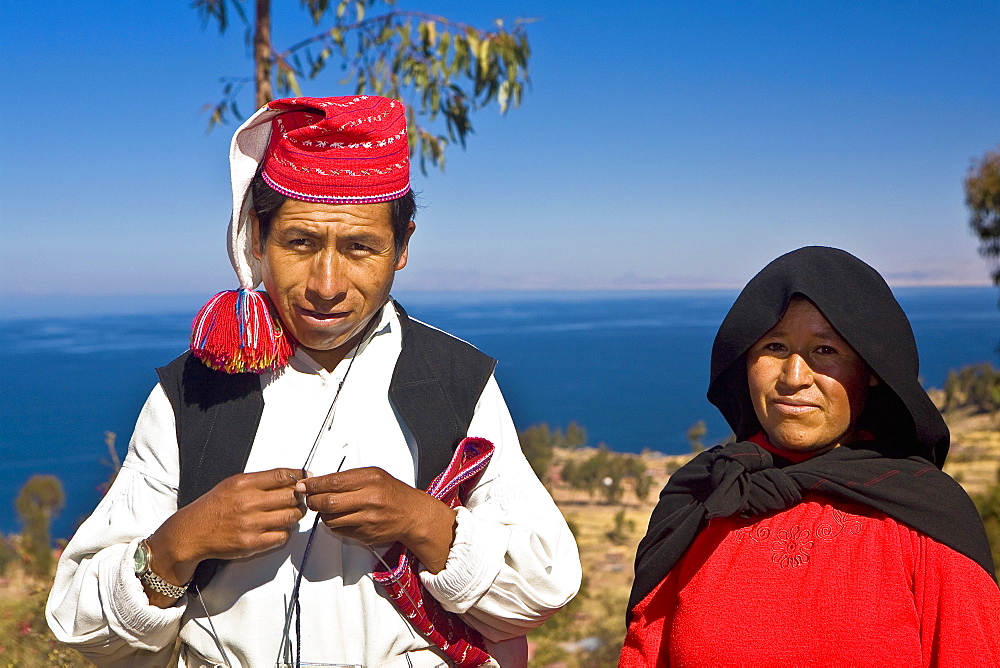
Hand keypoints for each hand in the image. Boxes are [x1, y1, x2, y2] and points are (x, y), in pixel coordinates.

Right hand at [143, 468, 305, 606]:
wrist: (191, 533)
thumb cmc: (212, 508)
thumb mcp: (232, 484)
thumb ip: (259, 481)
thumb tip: (289, 477)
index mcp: (243, 484)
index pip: (282, 476)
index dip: (299, 475)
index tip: (307, 476)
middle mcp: (247, 502)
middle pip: (291, 497)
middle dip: (300, 497)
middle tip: (299, 498)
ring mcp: (250, 524)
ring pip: (290, 517)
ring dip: (295, 515)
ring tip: (290, 513)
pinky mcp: (251, 543)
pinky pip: (281, 536)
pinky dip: (284, 532)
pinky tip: (277, 528)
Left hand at [295, 467, 456, 572]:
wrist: (412, 514)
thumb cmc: (391, 492)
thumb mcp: (373, 475)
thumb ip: (348, 478)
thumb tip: (319, 482)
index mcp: (370, 479)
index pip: (333, 482)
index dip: (313, 485)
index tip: (302, 485)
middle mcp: (369, 499)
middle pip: (328, 502)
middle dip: (312, 500)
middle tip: (309, 498)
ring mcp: (367, 520)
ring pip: (330, 519)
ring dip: (323, 514)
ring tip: (326, 507)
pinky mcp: (364, 535)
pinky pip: (339, 530)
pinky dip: (334, 524)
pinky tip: (340, 517)